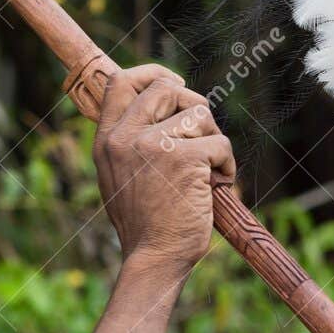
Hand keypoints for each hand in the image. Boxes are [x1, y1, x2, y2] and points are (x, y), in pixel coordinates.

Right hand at [92, 64, 235, 273]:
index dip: (152, 74)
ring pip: (199, 113)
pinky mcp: (184, 159)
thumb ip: (131, 141)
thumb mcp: (119, 175)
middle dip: (194, 105)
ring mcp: (153, 146)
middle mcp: (125, 137)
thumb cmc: (145, 223)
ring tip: (209, 166)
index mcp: (106, 139)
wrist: (154, 258)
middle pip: (167, 88)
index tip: (175, 82)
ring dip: (213, 137)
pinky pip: (219, 142)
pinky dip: (227, 163)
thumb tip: (164, 107)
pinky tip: (218, 183)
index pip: (121, 81)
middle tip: (203, 133)